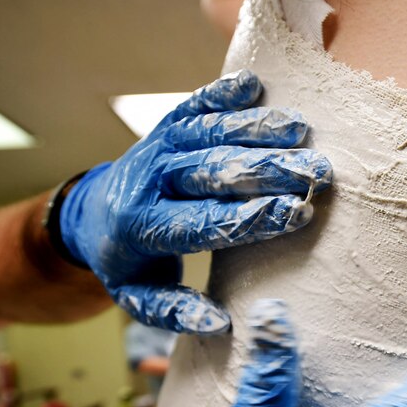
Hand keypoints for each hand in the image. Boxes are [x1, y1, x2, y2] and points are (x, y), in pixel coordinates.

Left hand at [60, 70, 331, 333]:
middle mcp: (147, 181)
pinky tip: (254, 84)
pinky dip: (221, 93)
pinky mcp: (164, 128)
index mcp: (141, 227)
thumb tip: (218, 323)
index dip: (253, 217)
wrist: (91, 214)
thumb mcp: (138, 297)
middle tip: (315, 172)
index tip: (298, 212)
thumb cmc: (128, 261)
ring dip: (255, 129)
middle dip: (267, 170)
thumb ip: (174, 311)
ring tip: (301, 129)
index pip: (204, 221)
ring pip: (207, 132)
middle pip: (211, 170)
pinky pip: (193, 105)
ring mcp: (155, 147)